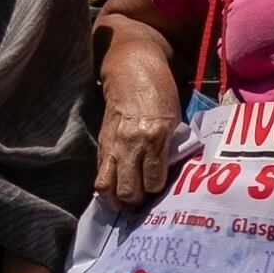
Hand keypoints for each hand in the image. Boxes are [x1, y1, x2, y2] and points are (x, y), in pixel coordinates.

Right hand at [95, 33, 185, 209]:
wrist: (132, 69)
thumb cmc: (160, 92)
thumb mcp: (174, 119)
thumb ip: (169, 147)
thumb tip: (168, 173)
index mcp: (155, 136)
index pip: (154, 181)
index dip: (157, 191)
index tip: (161, 192)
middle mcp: (132, 143)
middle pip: (129, 190)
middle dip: (136, 201)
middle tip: (143, 202)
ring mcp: (113, 144)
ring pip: (106, 188)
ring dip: (115, 199)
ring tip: (124, 203)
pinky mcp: (102, 142)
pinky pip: (99, 172)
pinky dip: (107, 186)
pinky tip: (113, 192)